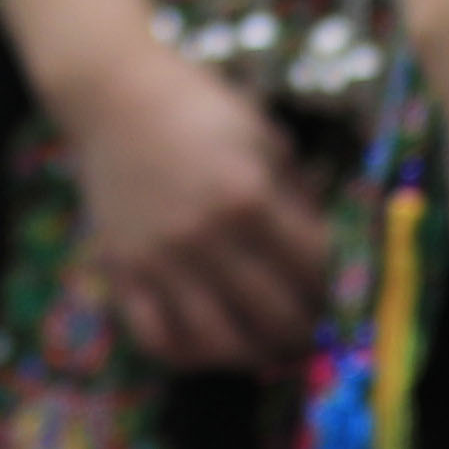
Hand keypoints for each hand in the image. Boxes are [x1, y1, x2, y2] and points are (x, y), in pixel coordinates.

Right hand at [34, 31, 338, 374]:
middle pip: (274, 313)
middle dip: (304, 326)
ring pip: (218, 341)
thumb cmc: (197, 105)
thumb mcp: (262, 134)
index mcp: (248, 197)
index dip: (333, 283)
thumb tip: (321, 240)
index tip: (335, 287)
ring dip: (254, 354)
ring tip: (268, 348)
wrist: (113, 93)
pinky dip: (186, 355)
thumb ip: (295, 191)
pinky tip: (208, 347)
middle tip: (311, 326)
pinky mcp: (123, 271)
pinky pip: (155, 336)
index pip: (312, 266)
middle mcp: (205, 237)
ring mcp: (160, 260)